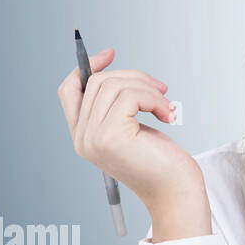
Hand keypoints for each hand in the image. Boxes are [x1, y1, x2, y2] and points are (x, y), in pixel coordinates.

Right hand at [58, 47, 208, 237]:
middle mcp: (82, 138)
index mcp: (83, 136)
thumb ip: (118, 106)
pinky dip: (155, 99)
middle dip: (135, 77)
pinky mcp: (111, 136)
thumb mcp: (133, 128)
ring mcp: (93, 138)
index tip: (110, 54)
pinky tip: (167, 115)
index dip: (87, 68)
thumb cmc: (161, 160)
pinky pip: (131, 96)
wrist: (176, 190)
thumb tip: (116, 69)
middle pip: (98, 82)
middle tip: (161, 90)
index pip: (69, 91)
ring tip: (166, 106)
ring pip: (115, 85)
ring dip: (148, 89)